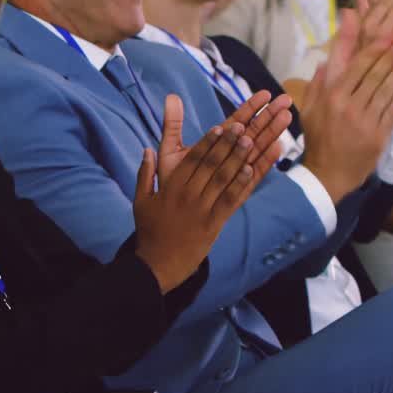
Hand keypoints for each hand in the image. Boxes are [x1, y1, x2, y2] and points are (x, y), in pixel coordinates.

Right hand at [133, 95, 265, 292]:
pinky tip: (251, 170)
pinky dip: (241, 185)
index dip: (207, 142)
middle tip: (241, 126)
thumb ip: (145, 174)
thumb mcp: (141, 201)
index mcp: (171, 188)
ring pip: (222, 179)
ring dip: (238, 159)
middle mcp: (187, 196)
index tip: (220, 127)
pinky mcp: (213, 225)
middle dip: (227, 144)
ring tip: (251, 141)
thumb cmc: (149, 232)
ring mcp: (202, 210)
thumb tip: (147, 150)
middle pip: (210, 165)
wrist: (157, 266)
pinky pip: (229, 201)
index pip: (192, 160)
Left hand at [157, 86, 292, 182]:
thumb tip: (172, 96)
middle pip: (252, 132)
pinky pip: (253, 174)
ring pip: (257, 149)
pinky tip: (277, 147)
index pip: (237, 120)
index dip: (251, 106)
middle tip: (286, 99)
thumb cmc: (172, 180)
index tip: (266, 93)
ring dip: (272, 133)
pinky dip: (264, 162)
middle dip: (268, 116)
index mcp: (217, 144)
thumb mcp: (170, 150)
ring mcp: (236, 173)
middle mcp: (229, 156)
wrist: (172, 214)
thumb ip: (173, 124)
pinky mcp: (238, 191)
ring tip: (286, 116)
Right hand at [299, 9, 392, 199]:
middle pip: (375, 73)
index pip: (355, 65)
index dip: (374, 49)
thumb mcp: (309, 109)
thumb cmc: (318, 139)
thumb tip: (325, 60)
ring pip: (388, 88)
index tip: (387, 37)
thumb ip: (316, 83)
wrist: (328, 173)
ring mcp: (365, 120)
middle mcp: (348, 105)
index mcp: (331, 97)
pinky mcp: (380, 133)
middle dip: (392, 55)